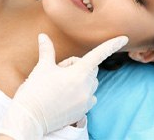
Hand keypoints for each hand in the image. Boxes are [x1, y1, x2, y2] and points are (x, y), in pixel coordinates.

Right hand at [0, 34, 127, 139]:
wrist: (29, 119)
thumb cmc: (35, 91)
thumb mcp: (42, 68)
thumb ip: (47, 50)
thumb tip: (43, 36)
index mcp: (78, 74)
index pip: (98, 54)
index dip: (112, 44)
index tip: (124, 38)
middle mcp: (86, 88)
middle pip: (91, 68)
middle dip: (78, 65)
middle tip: (59, 71)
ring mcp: (85, 102)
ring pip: (90, 83)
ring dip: (81, 79)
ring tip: (60, 84)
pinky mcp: (82, 112)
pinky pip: (89, 97)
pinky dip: (82, 93)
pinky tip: (66, 96)